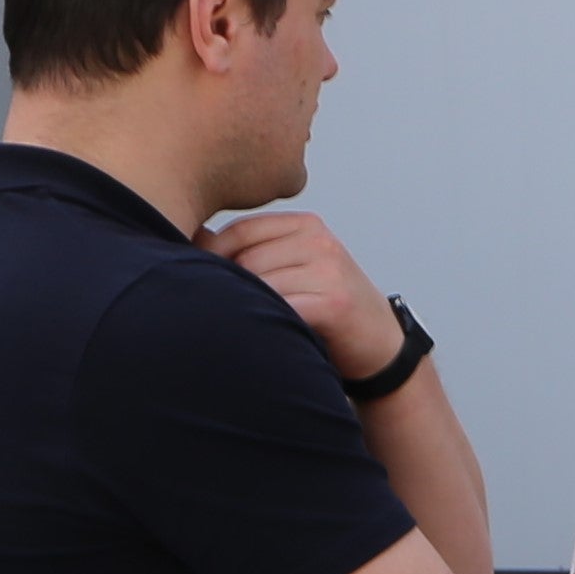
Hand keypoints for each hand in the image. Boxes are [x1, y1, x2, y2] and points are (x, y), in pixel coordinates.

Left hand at [202, 211, 406, 376]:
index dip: (213, 257)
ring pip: (259, 284)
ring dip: (249, 308)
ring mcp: (329, 269)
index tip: (203, 283)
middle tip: (230, 313)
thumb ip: (252, 252)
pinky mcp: (333, 301)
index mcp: (306, 225)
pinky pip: (280, 307)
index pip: (240, 231)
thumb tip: (194, 239)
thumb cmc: (328, 310)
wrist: (381, 347)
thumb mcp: (295, 269)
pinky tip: (270, 334)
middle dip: (231, 287)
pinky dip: (267, 323)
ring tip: (252, 326)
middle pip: (246, 259)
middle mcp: (319, 241)